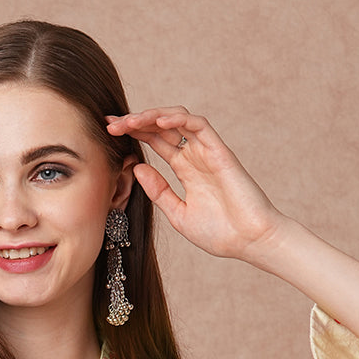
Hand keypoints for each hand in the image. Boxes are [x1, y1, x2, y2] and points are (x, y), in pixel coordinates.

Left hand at [107, 108, 285, 261]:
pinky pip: (198, 126)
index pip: (155, 142)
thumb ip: (158, 191)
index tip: (109, 131)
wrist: (249, 241)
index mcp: (185, 170)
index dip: (133, 134)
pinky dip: (178, 120)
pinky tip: (158, 122)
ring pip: (177, 120)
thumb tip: (137, 168)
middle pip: (161, 128)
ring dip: (152, 116)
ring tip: (130, 121)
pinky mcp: (220, 151)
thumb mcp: (178, 214)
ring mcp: (207, 151)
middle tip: (111, 123)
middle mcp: (195, 156)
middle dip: (135, 122)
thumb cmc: (219, 233)